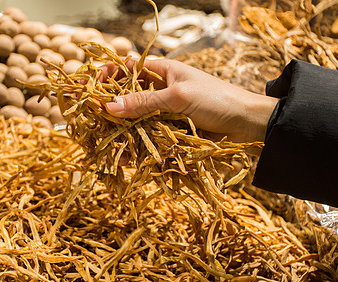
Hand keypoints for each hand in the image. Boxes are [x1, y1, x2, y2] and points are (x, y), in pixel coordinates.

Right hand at [100, 59, 277, 144]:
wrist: (247, 124)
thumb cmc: (216, 100)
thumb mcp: (178, 97)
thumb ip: (144, 102)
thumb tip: (109, 106)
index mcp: (161, 71)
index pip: (127, 67)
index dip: (107, 74)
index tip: (91, 88)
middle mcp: (159, 90)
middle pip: (126, 97)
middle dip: (110, 111)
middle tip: (93, 124)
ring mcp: (163, 112)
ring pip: (134, 121)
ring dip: (121, 133)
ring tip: (111, 148)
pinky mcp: (169, 131)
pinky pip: (147, 137)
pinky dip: (137, 146)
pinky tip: (128, 157)